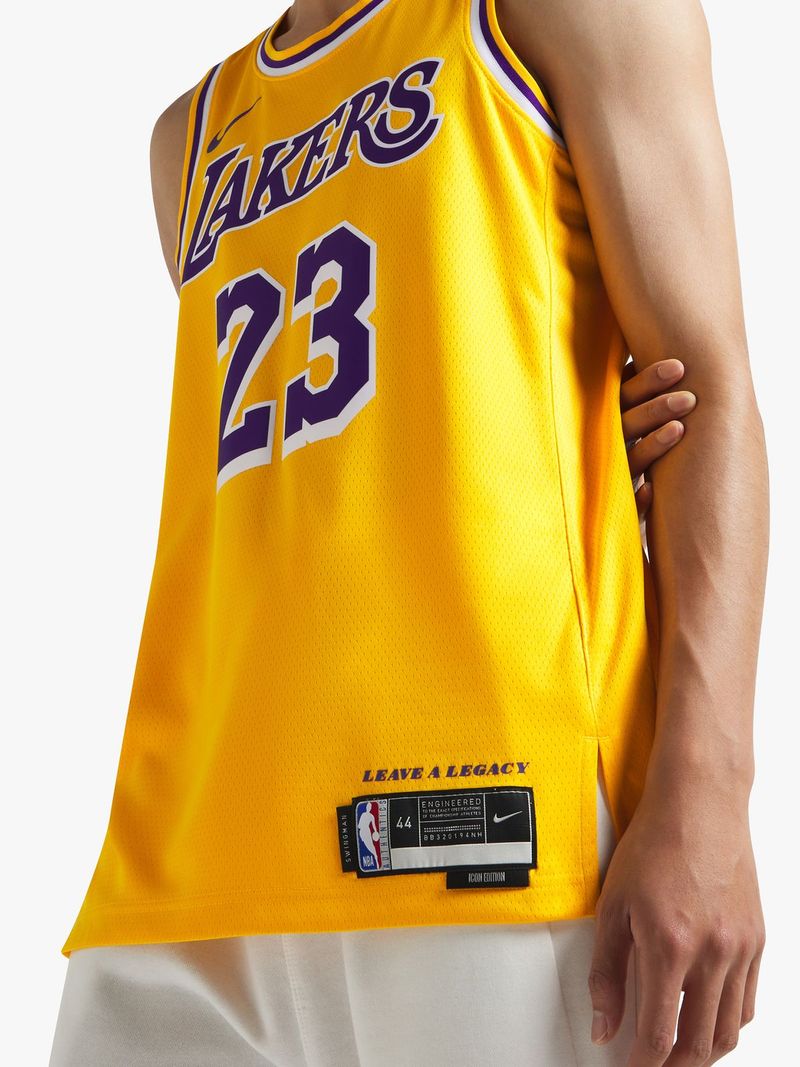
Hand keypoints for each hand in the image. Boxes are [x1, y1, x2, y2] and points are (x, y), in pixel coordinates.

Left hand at [587, 782, 764, 1064]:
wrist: (700, 805)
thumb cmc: (655, 844)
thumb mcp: (613, 906)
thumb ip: (606, 973)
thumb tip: (603, 1025)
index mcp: (670, 946)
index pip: (660, 1035)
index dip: (642, 1064)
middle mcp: (712, 953)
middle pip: (699, 1044)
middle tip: (653, 1066)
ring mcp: (741, 948)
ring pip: (729, 1030)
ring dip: (704, 1052)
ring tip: (680, 1053)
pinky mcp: (758, 940)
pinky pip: (749, 1001)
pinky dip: (728, 1022)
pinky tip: (708, 1018)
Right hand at [621, 359, 695, 518]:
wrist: (621, 526)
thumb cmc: (643, 468)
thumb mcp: (642, 432)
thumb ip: (648, 404)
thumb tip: (679, 366)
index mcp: (615, 427)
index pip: (625, 398)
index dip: (647, 381)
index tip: (679, 366)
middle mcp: (612, 451)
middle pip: (627, 424)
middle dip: (655, 407)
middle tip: (690, 397)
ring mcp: (615, 482)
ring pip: (630, 460)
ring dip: (652, 445)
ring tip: (680, 429)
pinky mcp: (623, 515)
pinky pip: (628, 508)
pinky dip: (638, 501)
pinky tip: (650, 492)